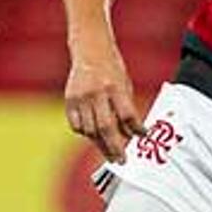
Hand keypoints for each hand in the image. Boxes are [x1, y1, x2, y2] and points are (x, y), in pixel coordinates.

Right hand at [65, 46, 143, 162]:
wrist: (90, 51)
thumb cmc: (112, 69)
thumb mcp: (125, 85)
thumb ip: (126, 109)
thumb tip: (130, 135)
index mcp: (114, 87)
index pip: (127, 114)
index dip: (136, 129)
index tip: (141, 137)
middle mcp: (96, 93)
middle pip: (106, 127)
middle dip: (114, 147)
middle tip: (121, 160)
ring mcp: (80, 97)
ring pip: (89, 130)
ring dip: (100, 144)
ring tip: (109, 153)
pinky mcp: (69, 100)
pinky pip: (76, 125)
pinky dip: (86, 134)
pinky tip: (94, 137)